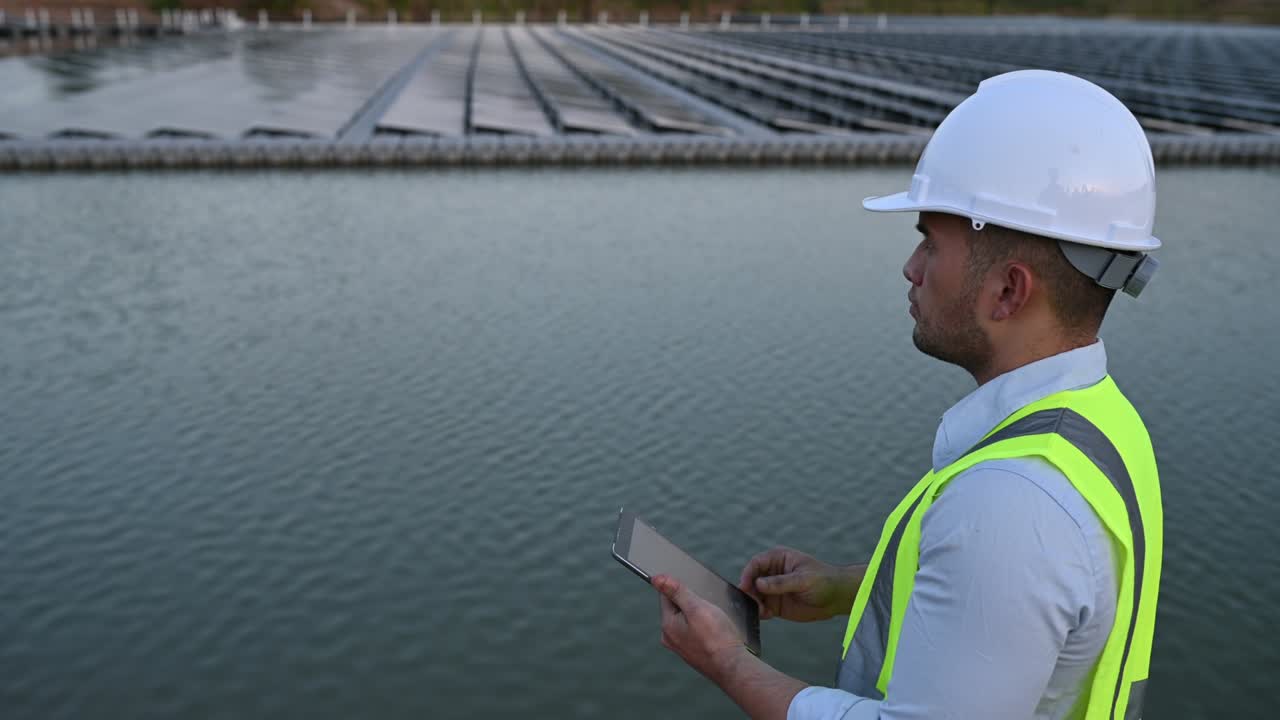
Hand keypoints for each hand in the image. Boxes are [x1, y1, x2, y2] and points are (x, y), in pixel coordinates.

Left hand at [653, 574, 751, 685]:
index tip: (693, 585)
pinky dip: (704, 628)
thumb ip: (676, 591)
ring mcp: (682, 647)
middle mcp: (670, 638)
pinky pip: (696, 633)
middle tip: (708, 604)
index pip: (666, 596)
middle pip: (677, 608)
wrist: (733, 666)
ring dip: (699, 615)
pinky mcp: (694, 653)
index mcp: (668, 625)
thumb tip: (657, 578)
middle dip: (691, 602)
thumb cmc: (717, 637)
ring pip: (688, 621)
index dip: (679, 586)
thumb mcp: (696, 607)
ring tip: (715, 618)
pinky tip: (716, 630)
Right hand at [738, 546, 866, 622]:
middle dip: (749, 591)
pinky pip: (761, 608)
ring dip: (753, 603)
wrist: (837, 598)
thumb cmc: (824, 580)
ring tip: (761, 610)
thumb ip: (781, 582)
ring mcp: (772, 590)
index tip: (744, 586)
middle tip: (752, 602)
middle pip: (751, 580)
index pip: (756, 563)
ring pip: (754, 595)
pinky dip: (759, 612)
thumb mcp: (803, 579)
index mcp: (778, 558)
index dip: (748, 574)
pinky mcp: (775, 604)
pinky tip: (766, 615)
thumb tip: (758, 583)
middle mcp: (772, 573)